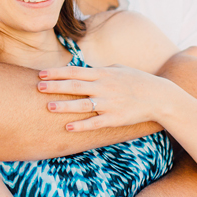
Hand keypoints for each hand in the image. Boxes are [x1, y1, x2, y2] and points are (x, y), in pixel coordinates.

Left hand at [38, 64, 169, 131]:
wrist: (159, 97)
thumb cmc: (138, 81)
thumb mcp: (120, 69)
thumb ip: (101, 70)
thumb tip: (85, 69)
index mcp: (104, 74)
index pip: (76, 71)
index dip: (57, 73)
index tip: (41, 74)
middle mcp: (105, 87)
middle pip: (75, 86)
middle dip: (55, 86)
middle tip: (37, 87)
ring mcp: (110, 103)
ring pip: (83, 104)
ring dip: (65, 105)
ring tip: (48, 107)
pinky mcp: (115, 118)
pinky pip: (95, 122)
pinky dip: (81, 125)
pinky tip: (68, 127)